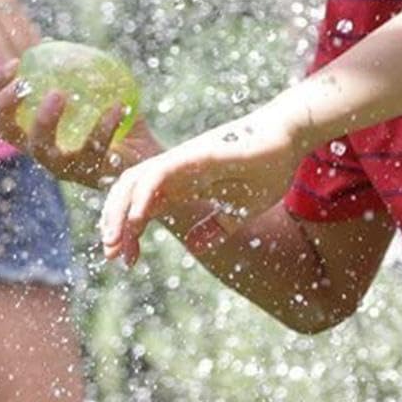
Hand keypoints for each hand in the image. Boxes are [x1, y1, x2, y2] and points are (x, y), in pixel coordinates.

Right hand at [0, 60, 156, 188]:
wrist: (152, 160)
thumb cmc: (123, 125)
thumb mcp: (102, 94)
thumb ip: (81, 74)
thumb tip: (56, 42)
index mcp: (40, 135)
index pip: (5, 114)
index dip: (0, 89)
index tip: (14, 63)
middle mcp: (46, 154)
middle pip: (8, 132)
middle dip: (7, 106)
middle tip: (24, 82)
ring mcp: (67, 170)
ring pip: (44, 150)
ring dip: (45, 120)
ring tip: (59, 93)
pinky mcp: (94, 178)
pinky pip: (95, 150)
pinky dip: (106, 125)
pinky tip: (120, 105)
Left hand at [99, 102, 306, 265]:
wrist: (290, 140)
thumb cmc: (269, 168)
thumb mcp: (240, 210)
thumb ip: (216, 227)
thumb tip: (195, 245)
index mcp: (183, 186)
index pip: (142, 208)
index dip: (129, 234)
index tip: (126, 261)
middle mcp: (175, 172)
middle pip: (128, 193)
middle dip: (113, 224)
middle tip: (111, 256)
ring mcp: (182, 161)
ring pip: (134, 181)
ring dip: (119, 212)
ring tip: (115, 242)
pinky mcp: (193, 154)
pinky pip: (157, 174)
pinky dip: (142, 196)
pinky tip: (137, 219)